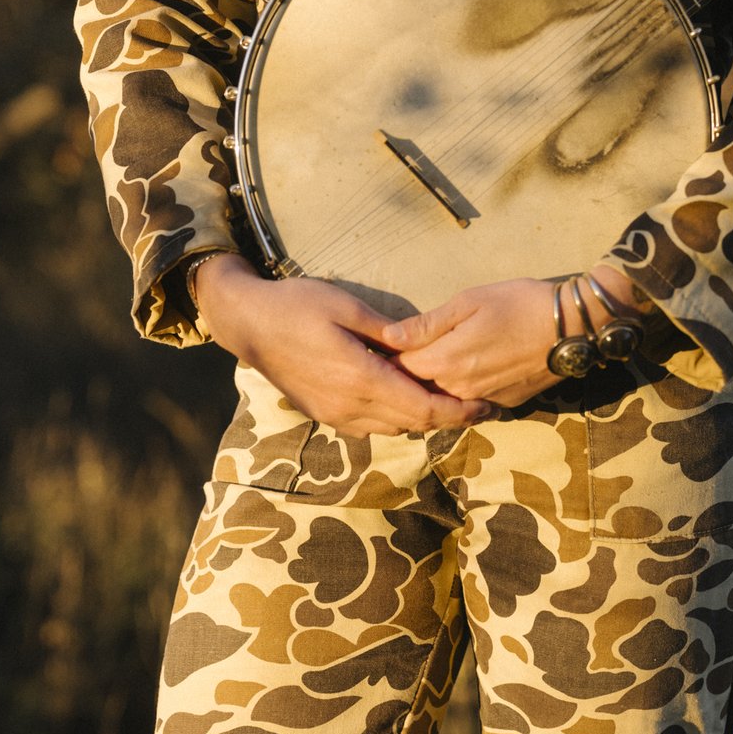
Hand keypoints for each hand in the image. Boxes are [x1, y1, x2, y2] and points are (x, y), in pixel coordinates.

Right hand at [192, 256, 493, 436]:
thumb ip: (387, 331)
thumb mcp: (346, 307)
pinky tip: (405, 397)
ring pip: (393, 427)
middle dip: (447, 417)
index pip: (422, 408)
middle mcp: (350, 406)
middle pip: (413, 422)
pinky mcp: (325, 415)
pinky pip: (371, 425)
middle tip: (477, 404)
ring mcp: (335, 415)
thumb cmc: (296, 306)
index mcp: (361, 378)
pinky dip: (395, 416)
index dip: (457, 411)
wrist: (248, 324)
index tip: (485, 406)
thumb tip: (422, 344)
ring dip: (421, 418)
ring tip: (449, 401)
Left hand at [380, 276, 566, 408]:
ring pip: (440, 401)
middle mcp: (458, 390)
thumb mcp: (469, 302)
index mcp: (444, 362)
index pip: (398, 369)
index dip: (384, 358)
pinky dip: (454, 396)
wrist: (571, 327)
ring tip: (418, 370)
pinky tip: (455, 378)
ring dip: (426, 389)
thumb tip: (388, 337)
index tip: (374, 348)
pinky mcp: (500, 406)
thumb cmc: (519, 304)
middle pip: (416, 390)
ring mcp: (480, 402)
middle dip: (401, 378)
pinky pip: (466, 405)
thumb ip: (426, 324)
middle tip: (390, 362)